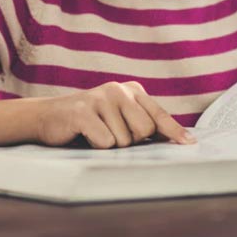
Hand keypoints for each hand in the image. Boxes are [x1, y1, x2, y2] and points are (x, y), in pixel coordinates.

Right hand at [35, 82, 195, 148]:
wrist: (47, 116)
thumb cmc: (89, 122)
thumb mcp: (118, 117)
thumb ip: (143, 123)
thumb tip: (176, 139)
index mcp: (131, 90)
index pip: (159, 114)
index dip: (174, 131)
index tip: (188, 143)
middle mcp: (118, 90)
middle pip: (144, 130)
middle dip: (130, 141)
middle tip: (111, 133)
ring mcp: (100, 98)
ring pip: (123, 140)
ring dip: (110, 145)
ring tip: (95, 133)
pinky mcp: (83, 111)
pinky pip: (105, 141)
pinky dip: (96, 146)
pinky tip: (84, 135)